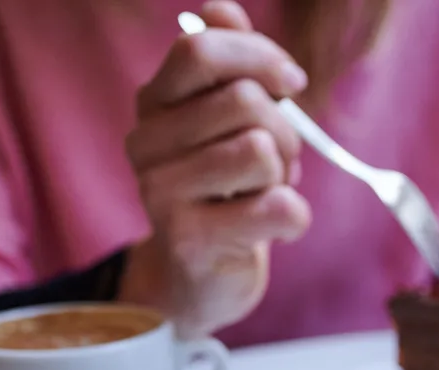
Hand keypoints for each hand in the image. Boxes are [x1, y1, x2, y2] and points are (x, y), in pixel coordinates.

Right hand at [118, 1, 309, 337]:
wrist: (201, 274)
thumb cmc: (223, 186)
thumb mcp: (225, 118)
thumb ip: (226, 59)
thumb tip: (219, 8)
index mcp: (154, 103)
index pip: (200, 50)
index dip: (260, 57)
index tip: (290, 83)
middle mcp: (145, 144)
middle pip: (244, 100)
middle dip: (284, 128)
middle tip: (278, 159)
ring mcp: (161, 195)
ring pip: (260, 150)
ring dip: (284, 172)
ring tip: (265, 190)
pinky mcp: (192, 241)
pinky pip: (278, 207)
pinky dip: (293, 217)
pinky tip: (269, 226)